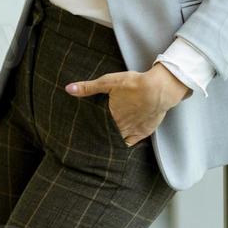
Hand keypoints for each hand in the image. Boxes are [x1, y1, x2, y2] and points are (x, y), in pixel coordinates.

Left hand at [64, 63, 188, 146]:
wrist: (159, 90)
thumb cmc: (134, 84)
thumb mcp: (108, 82)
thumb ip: (88, 87)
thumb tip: (68, 89)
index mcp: (109, 116)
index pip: (94, 127)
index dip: (87, 129)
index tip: (80, 133)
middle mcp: (119, 126)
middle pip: (104, 134)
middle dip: (97, 136)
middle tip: (87, 139)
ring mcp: (132, 131)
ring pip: (116, 140)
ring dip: (109, 140)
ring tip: (100, 143)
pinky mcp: (143, 132)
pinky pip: (130, 143)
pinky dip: (123, 144)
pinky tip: (118, 144)